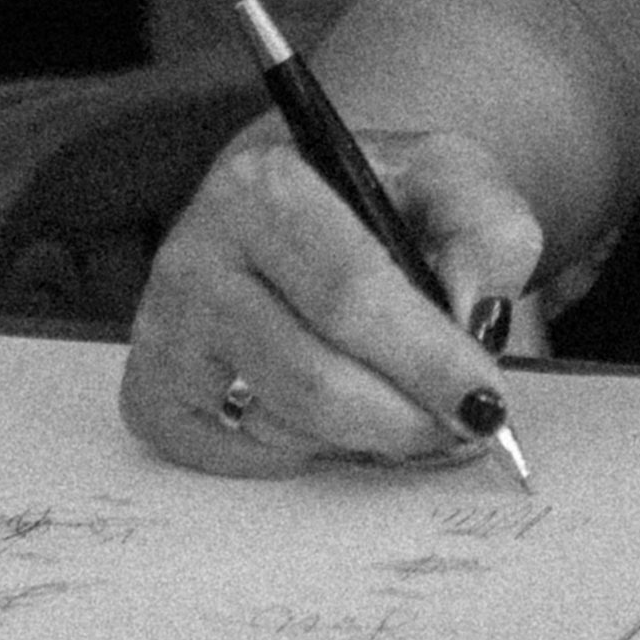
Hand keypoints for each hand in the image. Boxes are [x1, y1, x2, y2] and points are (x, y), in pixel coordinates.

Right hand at [123, 115, 547, 478]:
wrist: (300, 202)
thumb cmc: (383, 198)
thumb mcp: (453, 181)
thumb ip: (487, 236)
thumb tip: (469, 318)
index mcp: (263, 186)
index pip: (351, 293)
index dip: (426, 360)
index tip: (486, 403)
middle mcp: (195, 255)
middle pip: (314, 378)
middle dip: (406, 418)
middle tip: (464, 427)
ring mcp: (165, 330)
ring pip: (283, 426)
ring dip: (366, 438)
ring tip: (409, 409)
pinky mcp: (152, 392)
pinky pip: (242, 458)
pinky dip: (308, 451)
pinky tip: (336, 412)